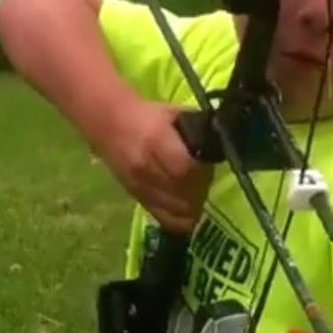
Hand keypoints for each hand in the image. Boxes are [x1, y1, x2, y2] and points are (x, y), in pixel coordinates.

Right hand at [94, 100, 212, 234]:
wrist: (110, 124)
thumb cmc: (148, 116)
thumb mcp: (175, 114)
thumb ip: (198, 129)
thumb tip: (221, 144)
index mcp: (156, 142)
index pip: (186, 170)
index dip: (203, 172)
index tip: (209, 166)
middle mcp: (146, 168)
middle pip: (183, 193)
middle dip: (201, 190)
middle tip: (206, 180)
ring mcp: (140, 187)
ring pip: (176, 211)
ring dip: (193, 206)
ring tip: (198, 193)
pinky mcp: (138, 198)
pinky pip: (165, 219)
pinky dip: (181, 218)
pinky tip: (188, 208)